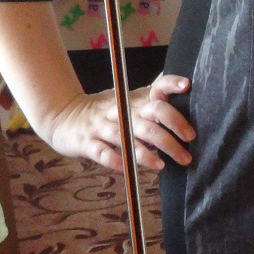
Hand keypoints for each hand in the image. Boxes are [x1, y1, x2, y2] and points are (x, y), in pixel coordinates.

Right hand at [45, 73, 194, 172]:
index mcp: (135, 100)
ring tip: (162, 165)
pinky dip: (114, 160)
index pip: (157, 87)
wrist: (64, 117)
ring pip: (128, 137)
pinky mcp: (87, 143)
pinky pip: (101, 152)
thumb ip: (154, 97)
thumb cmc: (107, 112)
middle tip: (190, 141)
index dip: (171, 85)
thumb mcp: (130, 100)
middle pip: (151, 115)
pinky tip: (127, 168)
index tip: (187, 86)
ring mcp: (103, 126)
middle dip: (172, 128)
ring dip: (146, 152)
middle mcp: (122, 111)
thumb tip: (187, 87)